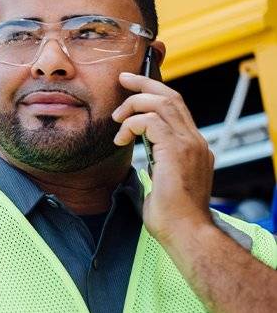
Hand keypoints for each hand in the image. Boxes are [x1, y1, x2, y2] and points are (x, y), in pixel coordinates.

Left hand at [111, 72, 214, 244]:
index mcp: (195, 148)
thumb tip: (143, 159)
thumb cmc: (172, 218)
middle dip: (144, 84)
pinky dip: (132, 124)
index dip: (155, 94)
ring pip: (161, 103)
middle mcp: (196, 142)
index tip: (133, 87)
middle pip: (172, 97)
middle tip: (122, 79)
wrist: (186, 234)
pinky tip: (121, 138)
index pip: (177, 108)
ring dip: (134, 106)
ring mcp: (189, 145)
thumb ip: (158, 165)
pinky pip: (151, 121)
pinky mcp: (176, 151)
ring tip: (117, 121)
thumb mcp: (164, 184)